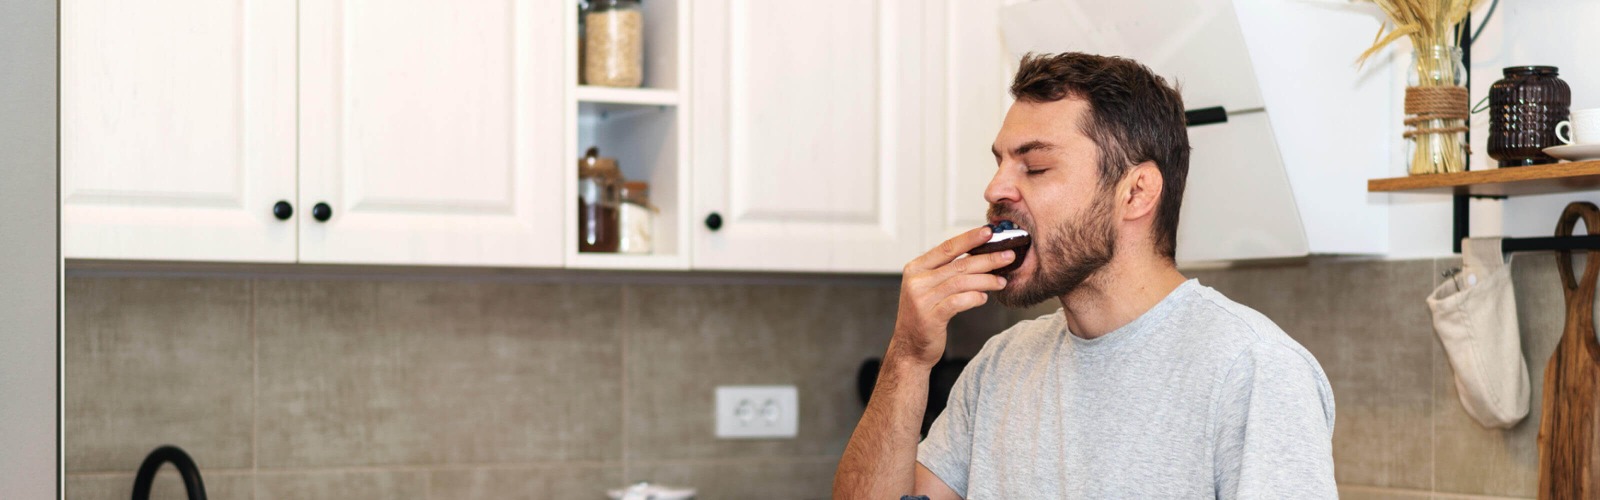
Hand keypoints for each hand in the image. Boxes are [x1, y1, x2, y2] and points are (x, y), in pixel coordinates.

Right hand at [890, 226, 1014, 367]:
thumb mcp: (929, 289)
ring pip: (961, 282)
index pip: (947, 248)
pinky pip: (958, 302)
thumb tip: (978, 257)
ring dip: (986, 280)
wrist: (909, 348)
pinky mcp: (930, 317)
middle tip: (1007, 255)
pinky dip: (974, 298)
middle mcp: (917, 281)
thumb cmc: (924, 317)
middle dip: (987, 259)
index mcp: (916, 268)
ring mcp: (922, 299)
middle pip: (959, 265)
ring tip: (1002, 281)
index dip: (969, 238)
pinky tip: (984, 298)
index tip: (989, 232)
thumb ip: (946, 272)